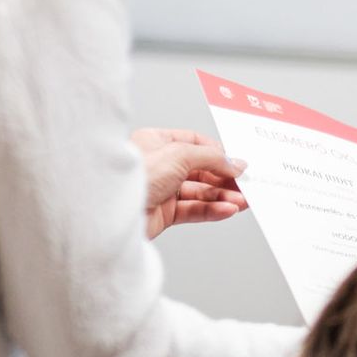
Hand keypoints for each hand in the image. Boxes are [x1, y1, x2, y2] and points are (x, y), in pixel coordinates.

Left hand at [132, 128, 246, 239]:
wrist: (111, 213)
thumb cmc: (135, 176)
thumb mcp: (180, 154)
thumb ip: (212, 158)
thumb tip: (235, 163)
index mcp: (157, 142)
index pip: (194, 143)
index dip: (217, 153)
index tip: (236, 163)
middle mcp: (159, 165)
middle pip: (200, 170)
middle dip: (224, 179)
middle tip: (245, 185)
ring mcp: (161, 190)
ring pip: (199, 192)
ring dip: (222, 197)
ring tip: (242, 201)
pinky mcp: (163, 214)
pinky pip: (193, 210)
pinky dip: (212, 210)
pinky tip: (227, 210)